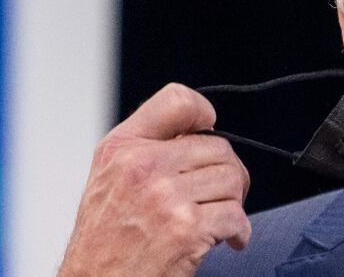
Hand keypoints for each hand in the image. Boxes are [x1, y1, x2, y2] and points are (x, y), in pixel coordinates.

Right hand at [58, 83, 250, 276]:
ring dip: (233, 202)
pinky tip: (227, 239)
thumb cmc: (103, 242)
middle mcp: (142, 166)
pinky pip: (236, 216)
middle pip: (218, 147)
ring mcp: (165, 197)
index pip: (177, 101)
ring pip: (232, 179)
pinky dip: (240, 231)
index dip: (202, 112)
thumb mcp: (109, 179)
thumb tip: (198, 130)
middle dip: (227, 172)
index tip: (208, 127)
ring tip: (218, 217)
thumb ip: (146, 148)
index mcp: (122, 148)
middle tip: (219, 194)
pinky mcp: (186, 229)